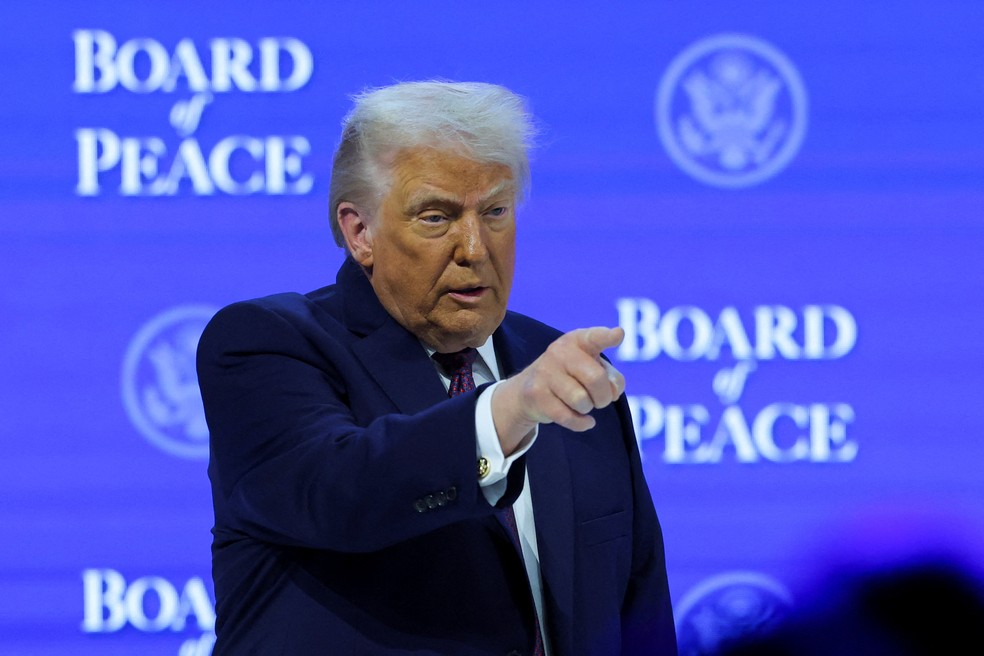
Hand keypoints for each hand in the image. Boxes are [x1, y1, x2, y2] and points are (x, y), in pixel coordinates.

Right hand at [491, 326, 625, 453]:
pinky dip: (582, 423)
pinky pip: (568, 417)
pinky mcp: (536, 395)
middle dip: (604, 396)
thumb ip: (611, 377)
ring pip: (581, 401)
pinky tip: (585, 421)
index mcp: (577, 341)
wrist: (528, 389)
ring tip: (583, 404)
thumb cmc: (571, 376)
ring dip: (588, 408)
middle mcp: (559, 352)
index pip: (594, 337)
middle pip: (596, 379)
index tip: (619, 335)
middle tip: (600, 400)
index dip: (607, 337)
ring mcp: (545, 372)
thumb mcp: (593, 368)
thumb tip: (613, 392)